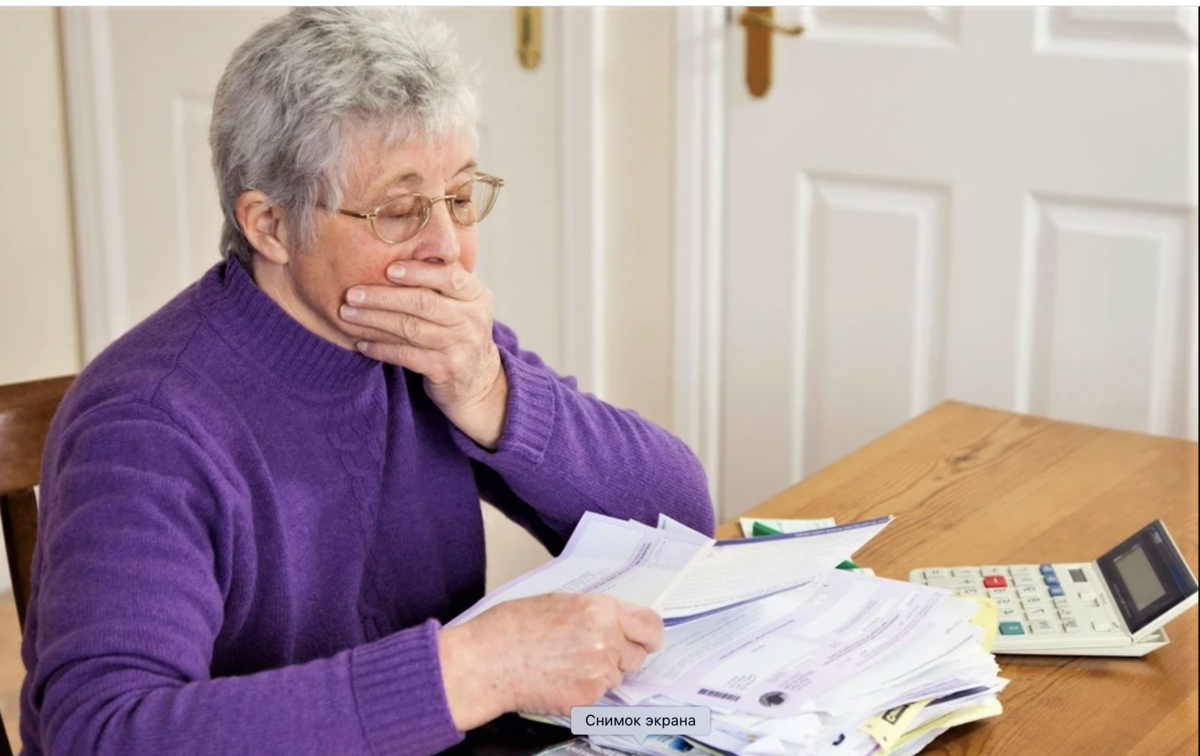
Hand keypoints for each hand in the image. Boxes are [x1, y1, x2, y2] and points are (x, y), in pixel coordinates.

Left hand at [341, 261, 507, 446]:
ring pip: (410, 329)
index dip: (417, 272)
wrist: (477, 378)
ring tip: (348, 314)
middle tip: (352, 293)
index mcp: (477, 296)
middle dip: (383, 296)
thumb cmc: (459, 330)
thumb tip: (398, 250)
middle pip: (423, 303)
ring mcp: (460, 346)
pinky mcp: (445, 369)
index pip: (449, 277)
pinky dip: (380, 348)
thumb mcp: (463, 302)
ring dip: (374, 321)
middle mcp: (472, 319)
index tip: (387, 269)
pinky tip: (362, 343)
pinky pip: (405, 356)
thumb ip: (441, 279)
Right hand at [437, 594, 664, 730]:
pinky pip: (599, 695)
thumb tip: (616, 621)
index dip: (650, 634)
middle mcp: (606, 640)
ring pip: (618, 676)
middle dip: (622, 655)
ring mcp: (598, 672)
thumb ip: (594, 612)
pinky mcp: (586, 698)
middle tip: (594, 652)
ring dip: (602, 673)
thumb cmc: (511, 628)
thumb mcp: (559, 602)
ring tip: (567, 663)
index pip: (650, 625)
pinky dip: (585, 690)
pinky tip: (559, 678)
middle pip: (637, 654)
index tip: (648, 640)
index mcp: (600, 610)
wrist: (486, 662)